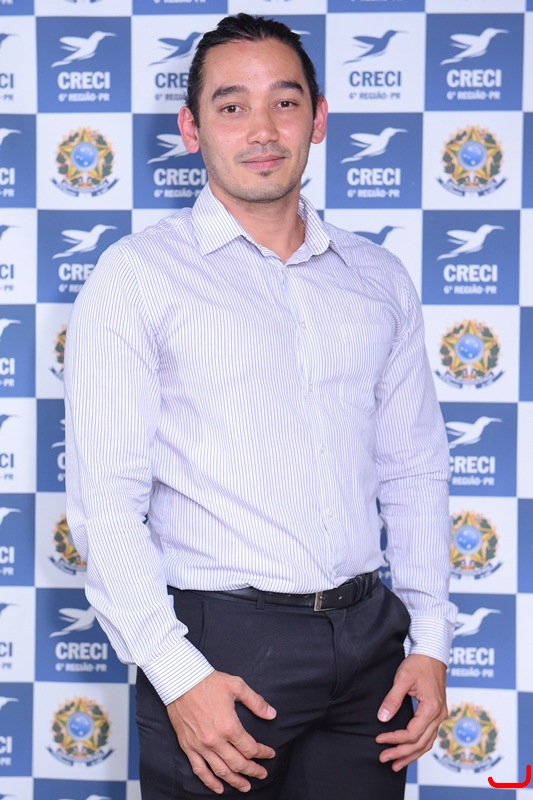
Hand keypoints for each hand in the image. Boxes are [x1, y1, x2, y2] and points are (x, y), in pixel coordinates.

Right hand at [167, 670, 276, 793]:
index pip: (250, 748)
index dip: (263, 753)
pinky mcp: (188, 746)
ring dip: (235, 781)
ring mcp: (200, 746)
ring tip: (245, 786)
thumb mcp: (237, 686)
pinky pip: (199, 770)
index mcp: (229, 726)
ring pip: (221, 771)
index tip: (269, 754)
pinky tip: (218, 788)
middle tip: (262, 774)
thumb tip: (272, 714)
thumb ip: (256, 702)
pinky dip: (210, 782)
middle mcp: (215, 740)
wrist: (181, 681)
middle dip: (253, 771)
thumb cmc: (209, 682)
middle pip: (238, 764)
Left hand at [375, 654, 446, 771]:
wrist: (432, 653)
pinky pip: (429, 736)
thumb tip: (382, 718)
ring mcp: (440, 715)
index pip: (412, 733)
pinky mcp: (436, 713)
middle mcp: (439, 715)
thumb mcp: (402, 678)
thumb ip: (392, 699)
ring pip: (427, 743)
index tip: (379, 740)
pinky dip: (418, 747)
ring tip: (396, 764)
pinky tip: (408, 752)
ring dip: (411, 755)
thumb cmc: (418, 663)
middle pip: (420, 743)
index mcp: (431, 708)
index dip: (395, 739)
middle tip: (384, 759)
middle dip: (401, 753)